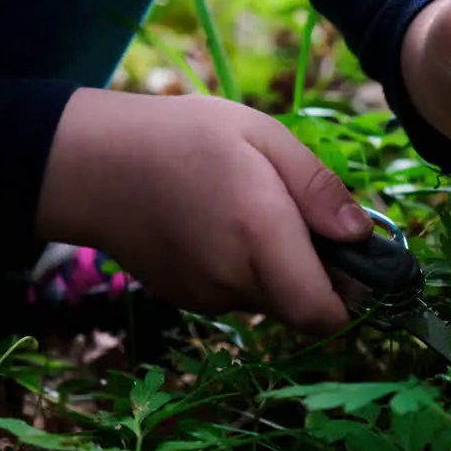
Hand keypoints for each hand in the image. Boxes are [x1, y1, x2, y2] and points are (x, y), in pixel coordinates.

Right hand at [34, 88, 372, 332]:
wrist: (90, 163)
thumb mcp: (263, 136)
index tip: (349, 256)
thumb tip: (361, 236)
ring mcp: (205, 296)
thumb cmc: (183, 136)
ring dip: (280, 271)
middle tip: (299, 218)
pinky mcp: (185, 299)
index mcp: (261, 236)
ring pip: (270, 301)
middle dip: (316, 275)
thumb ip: (317, 189)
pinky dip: (245, 272)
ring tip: (253, 211)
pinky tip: (221, 226)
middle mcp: (234, 279)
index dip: (348, 297)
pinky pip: (237, 296)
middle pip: (302, 307)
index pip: (322, 314)